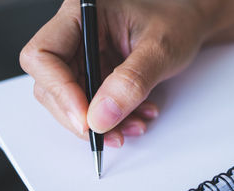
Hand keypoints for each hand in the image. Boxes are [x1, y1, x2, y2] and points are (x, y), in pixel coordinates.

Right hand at [20, 0, 209, 146]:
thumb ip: (131, 82)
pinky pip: (92, 105)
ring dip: (101, 123)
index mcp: (83, 13)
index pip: (44, 55)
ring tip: (135, 125)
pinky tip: (136, 117)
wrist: (189, 27)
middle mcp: (77, 34)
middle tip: (111, 134)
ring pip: (72, 101)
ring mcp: (85, 57)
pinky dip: (113, 119)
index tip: (86, 120)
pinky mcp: (96, 74)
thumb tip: (100, 117)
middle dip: (82, 116)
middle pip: (51, 84)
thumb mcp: (160, 50)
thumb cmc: (176, 24)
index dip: (60, 91)